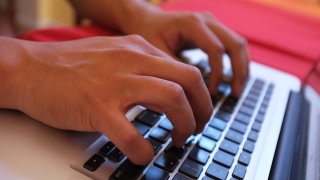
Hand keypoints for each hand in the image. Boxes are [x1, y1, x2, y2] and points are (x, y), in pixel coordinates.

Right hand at [13, 36, 211, 164]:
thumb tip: (166, 87)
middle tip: (196, 128)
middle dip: (203, 110)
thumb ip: (141, 66)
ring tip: (179, 140)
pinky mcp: (96, 107)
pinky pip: (132, 134)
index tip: (197, 112)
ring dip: (185, 125)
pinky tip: (143, 155)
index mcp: (138, 49)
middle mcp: (132, 60)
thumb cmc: (69, 66)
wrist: (29, 69)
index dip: (200, 96)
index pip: (186, 70)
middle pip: (189, 81)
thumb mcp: (114, 54)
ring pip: (172, 100)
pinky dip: (144, 150)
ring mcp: (115, 83)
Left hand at [122, 10, 248, 96]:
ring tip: (237, 91)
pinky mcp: (213, 30)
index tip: (210, 93)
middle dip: (239, 71)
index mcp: (192, 24)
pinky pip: (232, 45)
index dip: (217, 74)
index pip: (216, 50)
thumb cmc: (148, 33)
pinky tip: (232, 80)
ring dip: (242, 68)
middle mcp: (207, 20)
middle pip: (236, 44)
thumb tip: (188, 94)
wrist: (146, 19)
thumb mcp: (156, 51)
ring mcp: (212, 23)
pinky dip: (236, 63)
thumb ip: (172, 69)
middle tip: (235, 95)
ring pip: (238, 44)